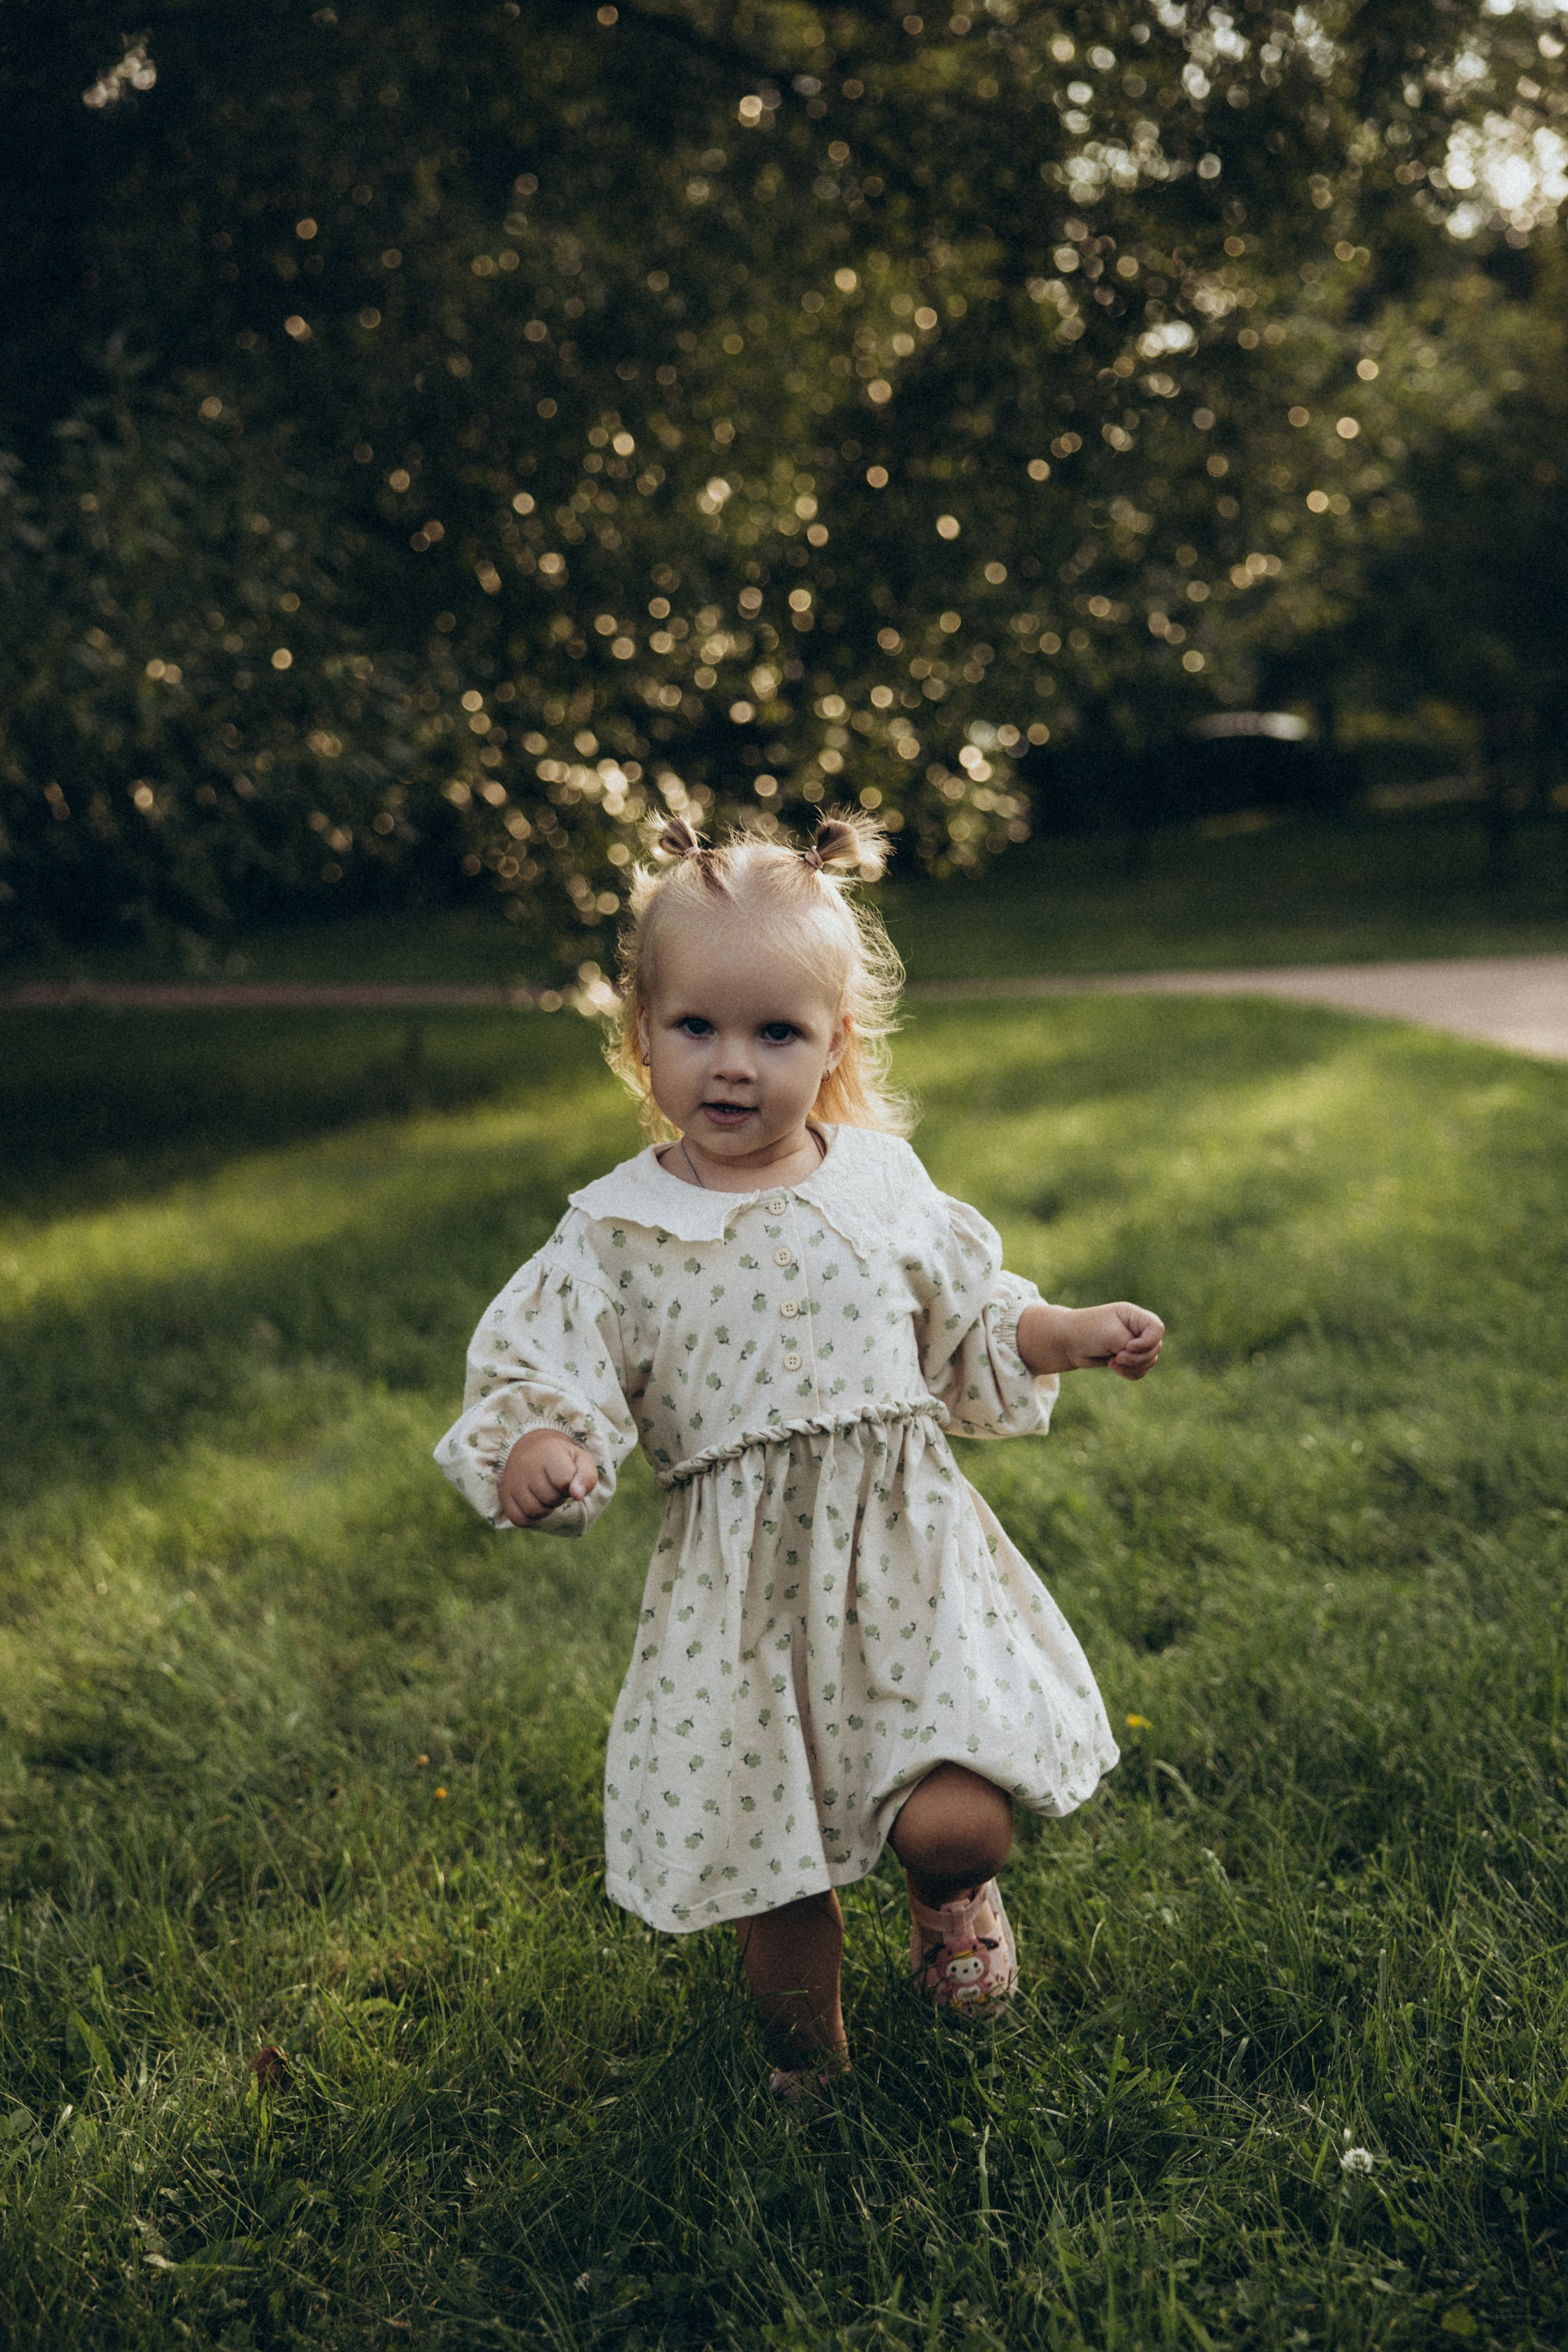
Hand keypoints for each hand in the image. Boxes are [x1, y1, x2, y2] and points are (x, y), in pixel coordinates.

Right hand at [497, 1430, 599, 1525]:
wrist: (533, 1450)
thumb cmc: (562, 1460)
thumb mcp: (581, 1462)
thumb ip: (586, 1477)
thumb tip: (577, 1496)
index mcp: (549, 1453)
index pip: (564, 1481)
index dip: (570, 1486)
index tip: (567, 1478)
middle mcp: (527, 1465)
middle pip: (550, 1498)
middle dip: (558, 1497)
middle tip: (556, 1487)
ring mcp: (513, 1480)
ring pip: (534, 1511)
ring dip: (545, 1509)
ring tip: (545, 1495)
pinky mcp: (504, 1493)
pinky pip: (519, 1519)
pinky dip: (531, 1518)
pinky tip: (535, 1504)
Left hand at [1016, 1301, 1164, 1381]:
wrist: (1066, 1342)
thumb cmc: (1088, 1332)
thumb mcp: (1113, 1336)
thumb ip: (1135, 1346)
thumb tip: (1149, 1360)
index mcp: (1134, 1316)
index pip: (1157, 1329)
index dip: (1148, 1342)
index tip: (1128, 1347)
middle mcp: (1136, 1329)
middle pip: (1155, 1349)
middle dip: (1137, 1358)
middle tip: (1116, 1358)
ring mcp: (1134, 1344)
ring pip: (1149, 1362)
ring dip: (1132, 1367)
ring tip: (1112, 1363)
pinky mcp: (1128, 1358)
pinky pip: (1140, 1371)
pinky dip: (1129, 1373)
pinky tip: (1113, 1367)